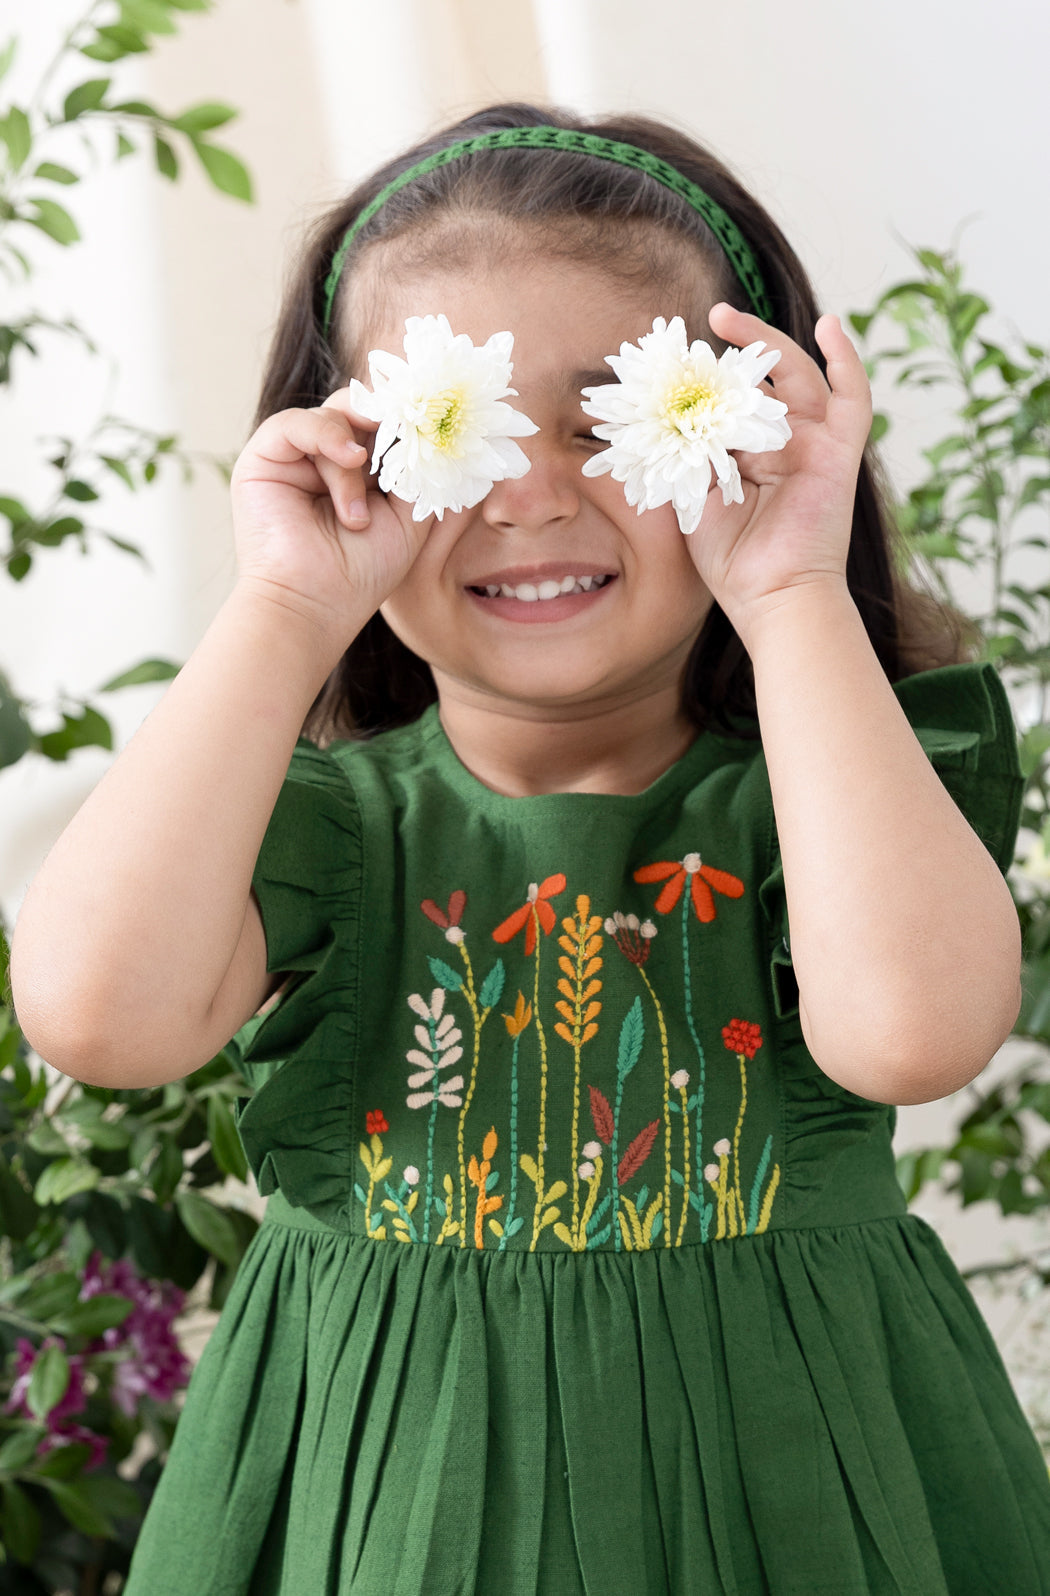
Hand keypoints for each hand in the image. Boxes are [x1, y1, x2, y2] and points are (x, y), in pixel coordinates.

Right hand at [230, 388, 434, 648]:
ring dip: (354, 463)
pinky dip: (325, 435)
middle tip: (408, 431)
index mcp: (361, 472)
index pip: (383, 424)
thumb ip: (419, 469)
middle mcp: (327, 460)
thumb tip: (430, 424)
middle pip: (358, 410)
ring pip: (333, 418)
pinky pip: (294, 423)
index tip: (434, 415)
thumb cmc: (362, 572)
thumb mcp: (409, 515)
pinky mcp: (263, 459)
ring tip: (358, 515)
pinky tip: (350, 459)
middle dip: (385, 421)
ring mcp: (294, 458)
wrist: (314, 605)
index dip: (405, 418)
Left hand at [684, 305, 872, 642]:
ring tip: (728, 320)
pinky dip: (847, 359)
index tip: (671, 358)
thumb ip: (684, 454)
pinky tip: (830, 325)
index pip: (730, 400)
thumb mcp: (692, 498)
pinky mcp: (839, 453)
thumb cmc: (732, 561)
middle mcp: (782, 444)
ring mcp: (812, 445)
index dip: (706, 377)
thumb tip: (660, 413)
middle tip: (704, 322)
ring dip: (767, 343)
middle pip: (763, 381)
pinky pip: (854, 398)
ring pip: (796, 378)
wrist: (770, 597)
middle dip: (735, 350)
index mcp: (748, 455)